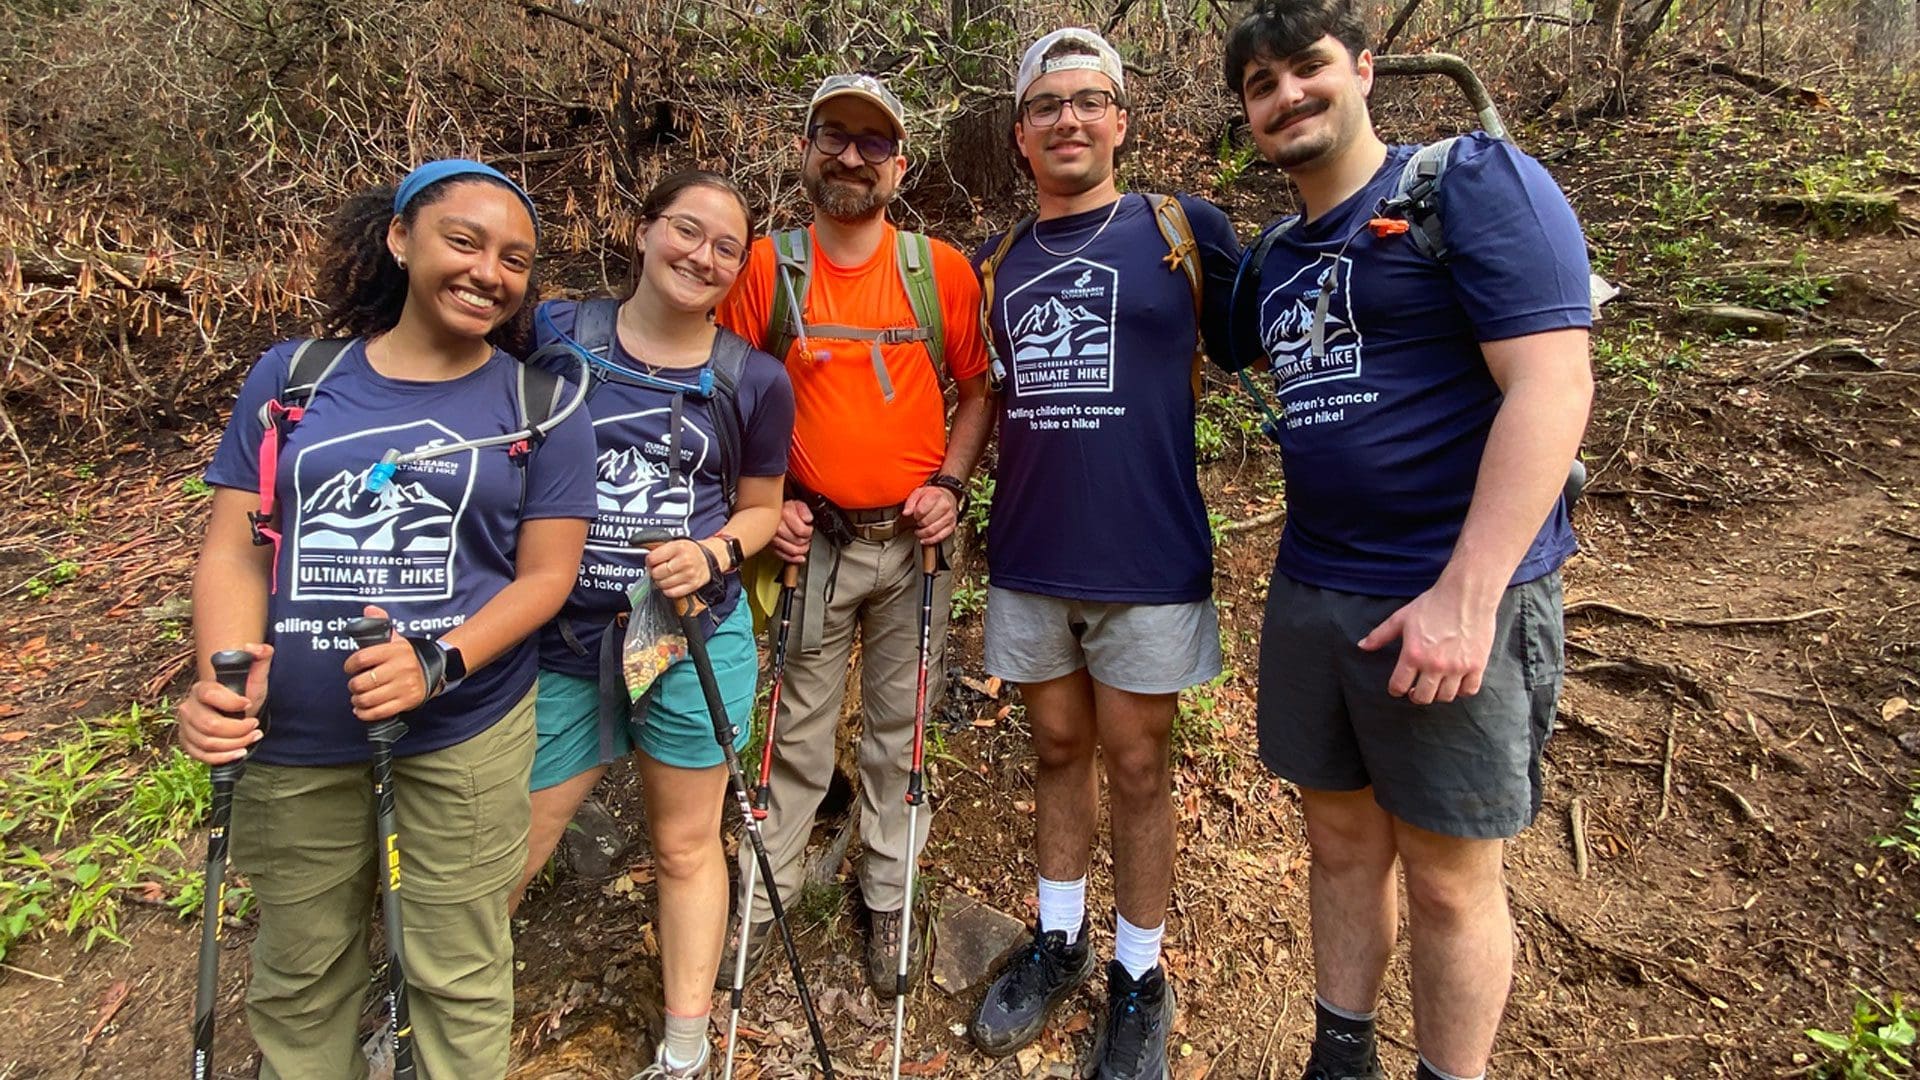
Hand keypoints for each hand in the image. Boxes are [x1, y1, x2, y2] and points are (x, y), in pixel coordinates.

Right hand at [176, 643, 272, 764]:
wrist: (235, 712)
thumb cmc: (244, 694)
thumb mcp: (257, 677)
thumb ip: (261, 657)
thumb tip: (254, 647)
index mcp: (202, 689)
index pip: (211, 696)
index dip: (231, 702)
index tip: (248, 704)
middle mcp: (189, 707)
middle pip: (210, 725)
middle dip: (238, 730)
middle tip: (255, 726)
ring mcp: (186, 726)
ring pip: (208, 742)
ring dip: (235, 744)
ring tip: (252, 737)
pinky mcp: (188, 743)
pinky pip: (201, 756)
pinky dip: (223, 757)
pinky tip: (239, 751)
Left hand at [343, 604, 428, 720]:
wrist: (436, 670)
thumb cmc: (407, 656)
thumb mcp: (396, 638)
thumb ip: (381, 623)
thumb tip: (369, 609)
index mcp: (395, 651)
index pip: (362, 658)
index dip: (350, 665)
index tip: (349, 668)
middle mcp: (401, 668)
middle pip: (363, 682)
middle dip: (353, 685)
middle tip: (355, 685)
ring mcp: (404, 686)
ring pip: (369, 699)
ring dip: (358, 700)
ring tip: (358, 698)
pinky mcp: (407, 701)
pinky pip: (380, 712)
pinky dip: (365, 713)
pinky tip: (361, 710)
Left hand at [644, 538, 714, 599]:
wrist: (708, 560)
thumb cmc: (689, 552)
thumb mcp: (675, 543)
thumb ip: (659, 549)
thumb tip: (644, 557)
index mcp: (678, 547)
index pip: (652, 559)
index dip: (649, 562)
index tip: (652, 563)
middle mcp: (685, 560)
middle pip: (656, 573)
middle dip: (654, 573)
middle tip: (659, 570)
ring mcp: (689, 574)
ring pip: (662, 584)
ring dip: (660, 582)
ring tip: (666, 577)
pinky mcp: (692, 585)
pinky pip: (671, 593)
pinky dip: (667, 590)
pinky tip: (671, 583)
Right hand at [772, 499, 812, 563]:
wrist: (768, 512)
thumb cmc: (783, 508)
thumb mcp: (796, 503)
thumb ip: (804, 509)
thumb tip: (808, 519)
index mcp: (784, 515)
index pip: (802, 531)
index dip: (809, 531)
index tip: (809, 528)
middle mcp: (777, 527)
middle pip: (798, 541)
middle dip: (806, 540)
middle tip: (807, 536)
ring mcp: (773, 538)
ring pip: (792, 550)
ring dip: (802, 550)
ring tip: (804, 544)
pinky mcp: (770, 546)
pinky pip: (783, 556)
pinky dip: (794, 559)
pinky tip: (800, 558)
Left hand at [903, 484, 957, 544]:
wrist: (946, 497)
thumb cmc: (931, 495)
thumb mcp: (918, 493)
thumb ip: (910, 502)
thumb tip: (906, 512)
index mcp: (936, 495)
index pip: (921, 510)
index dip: (915, 515)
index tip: (914, 514)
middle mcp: (945, 505)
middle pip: (926, 521)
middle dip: (919, 523)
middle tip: (917, 521)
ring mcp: (949, 516)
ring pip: (932, 530)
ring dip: (922, 533)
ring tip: (919, 530)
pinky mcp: (951, 526)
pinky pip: (940, 537)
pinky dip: (930, 540)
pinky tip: (924, 539)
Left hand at [1357, 581, 1498, 704]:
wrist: (1466, 594)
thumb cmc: (1433, 604)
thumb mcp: (1401, 618)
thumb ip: (1380, 635)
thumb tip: (1362, 646)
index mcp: (1413, 654)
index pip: (1399, 686)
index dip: (1395, 689)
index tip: (1398, 687)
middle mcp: (1434, 665)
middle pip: (1422, 697)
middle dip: (1415, 695)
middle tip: (1416, 689)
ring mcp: (1457, 667)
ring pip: (1445, 697)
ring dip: (1437, 694)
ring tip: (1435, 684)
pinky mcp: (1477, 665)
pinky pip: (1469, 691)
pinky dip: (1461, 690)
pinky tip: (1456, 682)